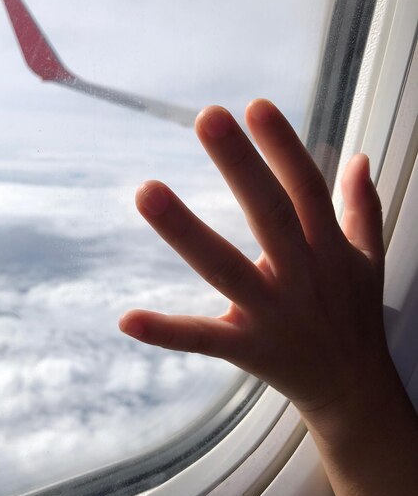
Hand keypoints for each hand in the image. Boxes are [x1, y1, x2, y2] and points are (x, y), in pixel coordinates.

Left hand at [119, 100, 393, 415]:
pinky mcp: (246, 349)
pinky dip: (166, 331)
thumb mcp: (370, 257)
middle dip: (241, 166)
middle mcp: (301, 276)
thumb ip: (362, 206)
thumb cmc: (355, 313)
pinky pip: (202, 339)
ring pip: (225, 268)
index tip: (254, 106)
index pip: (307, 188)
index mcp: (329, 249)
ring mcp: (270, 314)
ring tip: (146, 190)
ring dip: (186, 231)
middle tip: (208, 117)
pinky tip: (126, 319)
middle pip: (270, 215)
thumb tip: (358, 156)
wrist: (353, 389)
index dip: (284, 147)